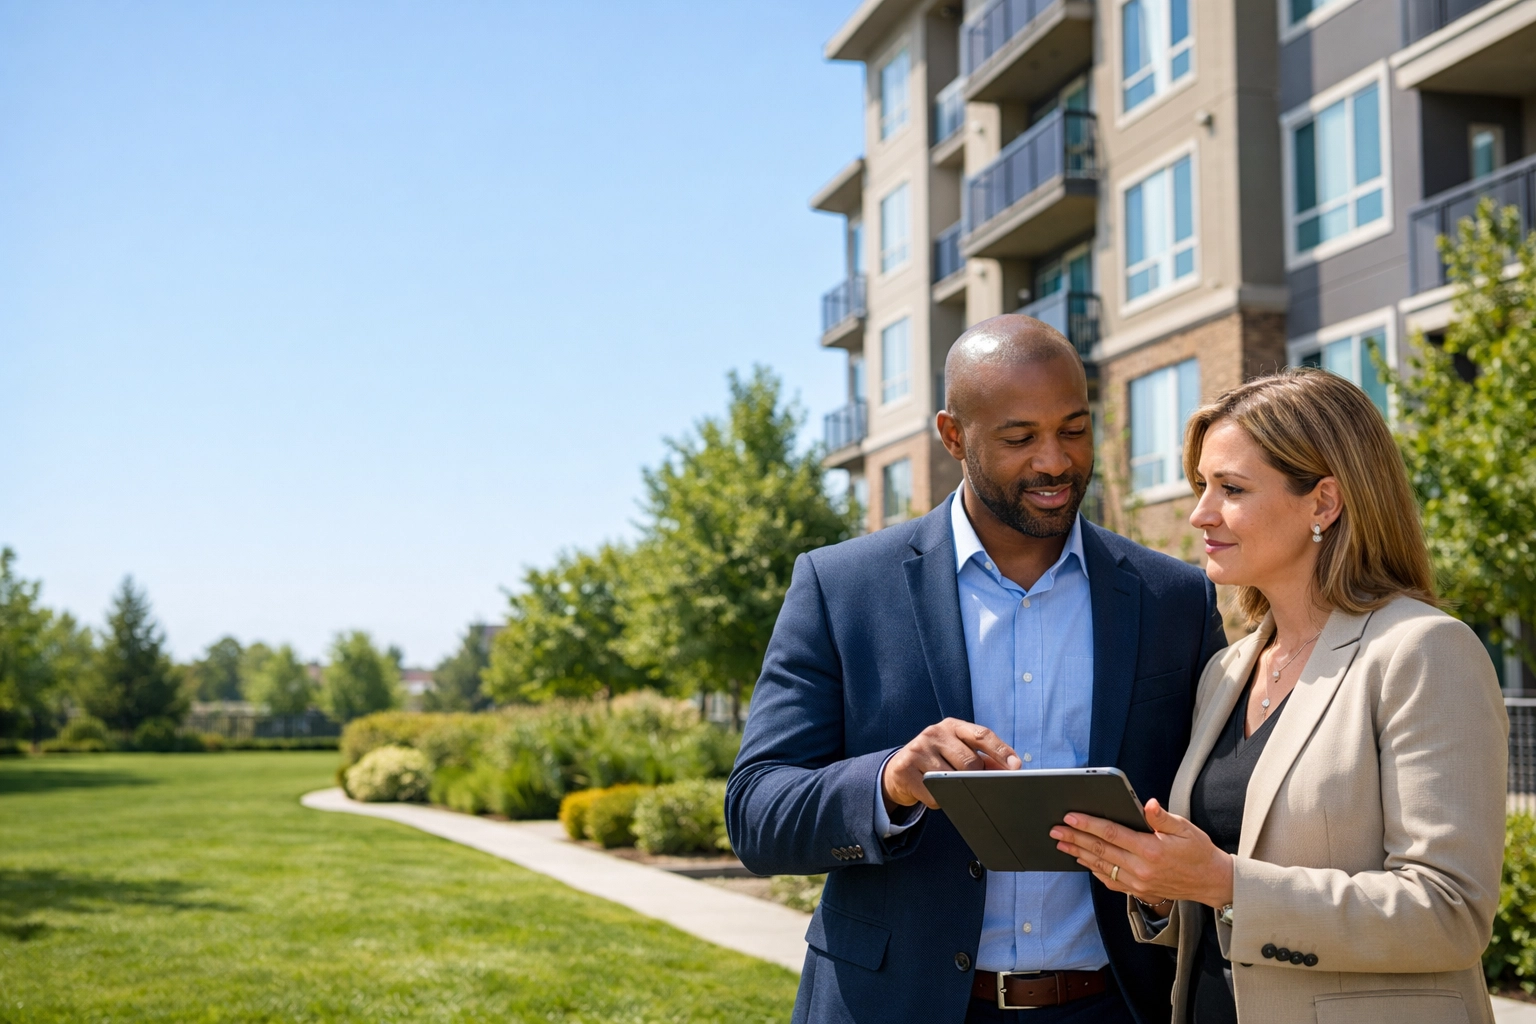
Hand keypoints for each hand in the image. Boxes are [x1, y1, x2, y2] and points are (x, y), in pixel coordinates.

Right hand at [881, 718, 1020, 812]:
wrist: (898, 770)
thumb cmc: (937, 761)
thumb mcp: (957, 752)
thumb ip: (983, 758)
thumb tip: (1010, 770)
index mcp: (952, 726)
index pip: (982, 735)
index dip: (1001, 751)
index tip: (1016, 767)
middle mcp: (934, 732)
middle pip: (969, 762)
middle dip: (976, 778)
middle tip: (973, 785)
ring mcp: (918, 749)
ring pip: (951, 779)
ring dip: (954, 790)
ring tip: (947, 786)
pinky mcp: (905, 768)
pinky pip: (933, 794)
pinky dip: (937, 800)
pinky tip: (931, 792)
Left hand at [1050, 799, 1234, 908]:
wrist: (1212, 882)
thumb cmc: (1199, 851)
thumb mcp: (1185, 828)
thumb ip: (1162, 817)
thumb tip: (1148, 804)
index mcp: (1151, 850)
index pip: (1112, 834)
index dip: (1089, 824)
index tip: (1070, 816)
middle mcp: (1141, 869)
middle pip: (1100, 851)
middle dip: (1075, 838)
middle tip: (1055, 829)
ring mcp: (1138, 883)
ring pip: (1101, 867)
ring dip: (1078, 854)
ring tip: (1061, 843)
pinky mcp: (1139, 891)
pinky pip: (1110, 881)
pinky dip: (1093, 871)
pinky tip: (1082, 861)